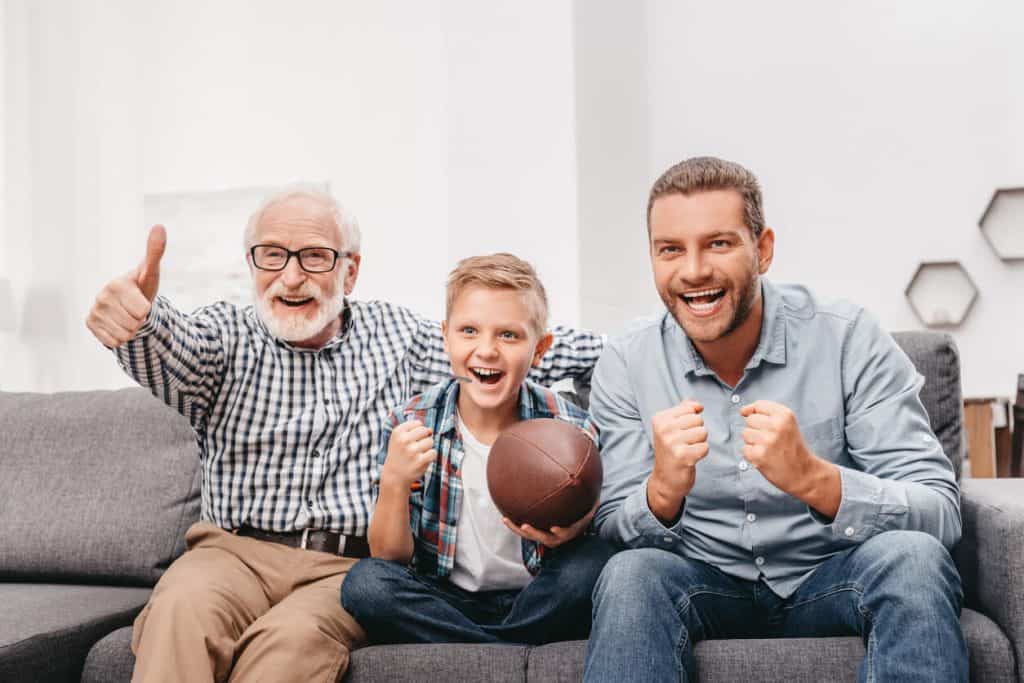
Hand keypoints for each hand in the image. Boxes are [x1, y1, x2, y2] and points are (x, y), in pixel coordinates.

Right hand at [85, 225, 165, 347]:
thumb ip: (155, 252)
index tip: (141, 300)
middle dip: (139, 320)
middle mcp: (102, 296)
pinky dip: (119, 337)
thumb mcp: (151, 272)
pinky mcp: (90, 323)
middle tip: (135, 310)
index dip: (147, 309)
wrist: (127, 302)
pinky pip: (113, 341)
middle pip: (134, 324)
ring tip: (128, 316)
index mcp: (117, 284)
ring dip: (130, 330)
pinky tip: (117, 323)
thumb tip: (159, 226)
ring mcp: (94, 310)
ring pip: (124, 335)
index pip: (142, 311)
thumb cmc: (142, 286)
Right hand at [379, 420, 436, 493]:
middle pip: (425, 431)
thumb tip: (431, 430)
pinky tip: (422, 460)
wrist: (394, 476)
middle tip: (415, 447)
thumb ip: (414, 430)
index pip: (418, 423)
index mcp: (398, 432)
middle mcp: (404, 440)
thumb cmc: (399, 454)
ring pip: (430, 441)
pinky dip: (430, 456)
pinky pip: (433, 452)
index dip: (418, 431)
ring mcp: (412, 451)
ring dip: (427, 447)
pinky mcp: (419, 461)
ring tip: (418, 454)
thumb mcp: (399, 439)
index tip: (410, 440)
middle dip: (424, 438)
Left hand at [502, 500, 598, 548]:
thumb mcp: (589, 511)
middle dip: (534, 533)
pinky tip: (504, 515)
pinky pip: (524, 531)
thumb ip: (592, 501)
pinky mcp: (536, 534)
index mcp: (569, 531)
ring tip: (506, 519)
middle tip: (525, 525)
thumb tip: (594, 485)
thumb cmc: (581, 517)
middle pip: (543, 538)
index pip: (565, 533)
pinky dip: (514, 524)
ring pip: (529, 536)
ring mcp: (544, 537)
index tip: (554, 528)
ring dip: (517, 529)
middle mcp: (555, 537)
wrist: (575, 530)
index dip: (560, 532)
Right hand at [647, 399, 707, 521]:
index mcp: (660, 419)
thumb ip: (684, 410)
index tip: (679, 432)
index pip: (690, 408)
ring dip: (699, 443)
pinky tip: (689, 458)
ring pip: (703, 433)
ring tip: (687, 450)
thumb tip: (699, 405)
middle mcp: (663, 429)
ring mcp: (672, 442)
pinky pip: (705, 447)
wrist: (665, 479)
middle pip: (698, 420)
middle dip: (696, 432)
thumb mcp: (672, 426)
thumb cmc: (672, 450)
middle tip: (684, 443)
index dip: (691, 421)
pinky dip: (701, 453)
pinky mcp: (683, 456)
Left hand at [739, 400, 826, 498]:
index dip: (758, 414)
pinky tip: (766, 458)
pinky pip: (745, 449)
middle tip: (771, 440)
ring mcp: (767, 441)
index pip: (759, 405)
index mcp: (785, 415)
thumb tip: (743, 411)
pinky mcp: (759, 455)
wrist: (804, 473)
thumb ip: (766, 413)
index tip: (765, 424)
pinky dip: (752, 455)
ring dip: (753, 442)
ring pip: (745, 434)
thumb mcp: (787, 423)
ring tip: (769, 449)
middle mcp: (776, 426)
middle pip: (750, 420)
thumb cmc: (791, 446)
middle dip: (757, 430)